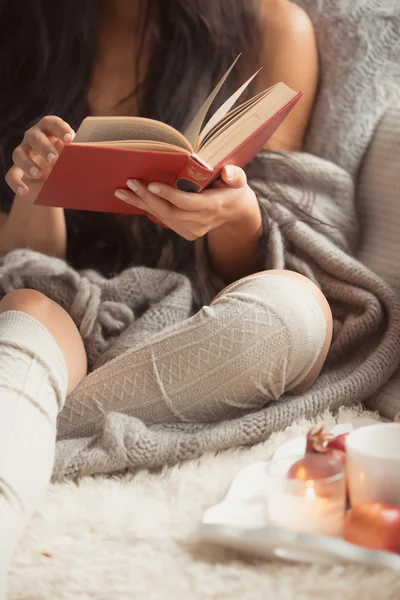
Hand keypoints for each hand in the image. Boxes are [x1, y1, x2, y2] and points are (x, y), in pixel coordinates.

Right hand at [2, 116, 73, 257]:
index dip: (60, 129)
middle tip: (56, 160)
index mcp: (50, 130)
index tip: (70, 140)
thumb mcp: (76, 159)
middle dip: (45, 148)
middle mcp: (33, 138)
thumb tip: (107, 161)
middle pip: (34, 137)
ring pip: (18, 153)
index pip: (52, 123)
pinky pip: (11, 175)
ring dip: (28, 163)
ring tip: (39, 174)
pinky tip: (25, 192)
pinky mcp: (16, 170)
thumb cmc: (69, 163)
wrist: (54, 180)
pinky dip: (17, 183)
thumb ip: (84, 156)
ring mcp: (23, 153)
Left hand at [114, 165, 260, 239]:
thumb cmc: (232, 189)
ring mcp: (191, 230)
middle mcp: (200, 222)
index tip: (152, 184)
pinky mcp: (185, 232)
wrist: (234, 212)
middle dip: (148, 198)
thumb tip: (227, 172)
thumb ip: (235, 176)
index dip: (169, 194)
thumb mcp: (238, 180)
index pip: (187, 202)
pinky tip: (131, 198)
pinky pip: (163, 220)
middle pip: (169, 212)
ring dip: (141, 204)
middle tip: (130, 182)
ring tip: (121, 191)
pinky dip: (146, 209)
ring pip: (162, 217)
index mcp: (212, 207)